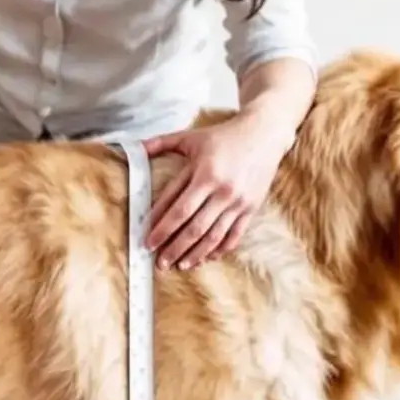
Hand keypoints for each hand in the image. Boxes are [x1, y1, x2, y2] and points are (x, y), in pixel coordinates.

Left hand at [142, 115, 290, 269]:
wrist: (264, 133)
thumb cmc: (223, 136)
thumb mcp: (191, 137)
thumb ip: (161, 143)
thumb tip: (135, 147)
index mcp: (205, 174)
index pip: (178, 208)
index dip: (161, 228)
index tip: (148, 242)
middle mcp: (222, 191)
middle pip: (194, 228)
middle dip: (174, 248)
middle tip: (159, 263)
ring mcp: (238, 202)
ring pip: (214, 236)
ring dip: (195, 254)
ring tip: (180, 266)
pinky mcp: (251, 208)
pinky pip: (234, 235)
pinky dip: (220, 249)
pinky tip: (206, 258)